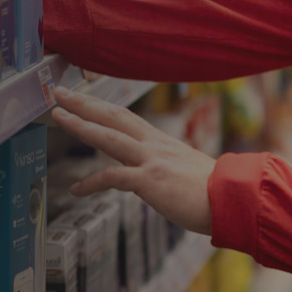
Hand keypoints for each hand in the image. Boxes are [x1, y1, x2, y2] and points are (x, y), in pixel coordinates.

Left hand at [51, 87, 217, 234]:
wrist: (233, 200)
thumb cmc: (216, 193)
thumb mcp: (186, 173)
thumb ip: (166, 170)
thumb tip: (156, 178)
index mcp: (162, 143)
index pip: (126, 118)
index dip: (102, 107)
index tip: (82, 99)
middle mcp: (155, 146)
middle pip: (114, 116)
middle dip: (84, 103)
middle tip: (59, 92)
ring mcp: (152, 161)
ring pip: (109, 137)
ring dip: (81, 125)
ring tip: (57, 116)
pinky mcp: (151, 180)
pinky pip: (113, 177)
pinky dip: (91, 183)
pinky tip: (76, 190)